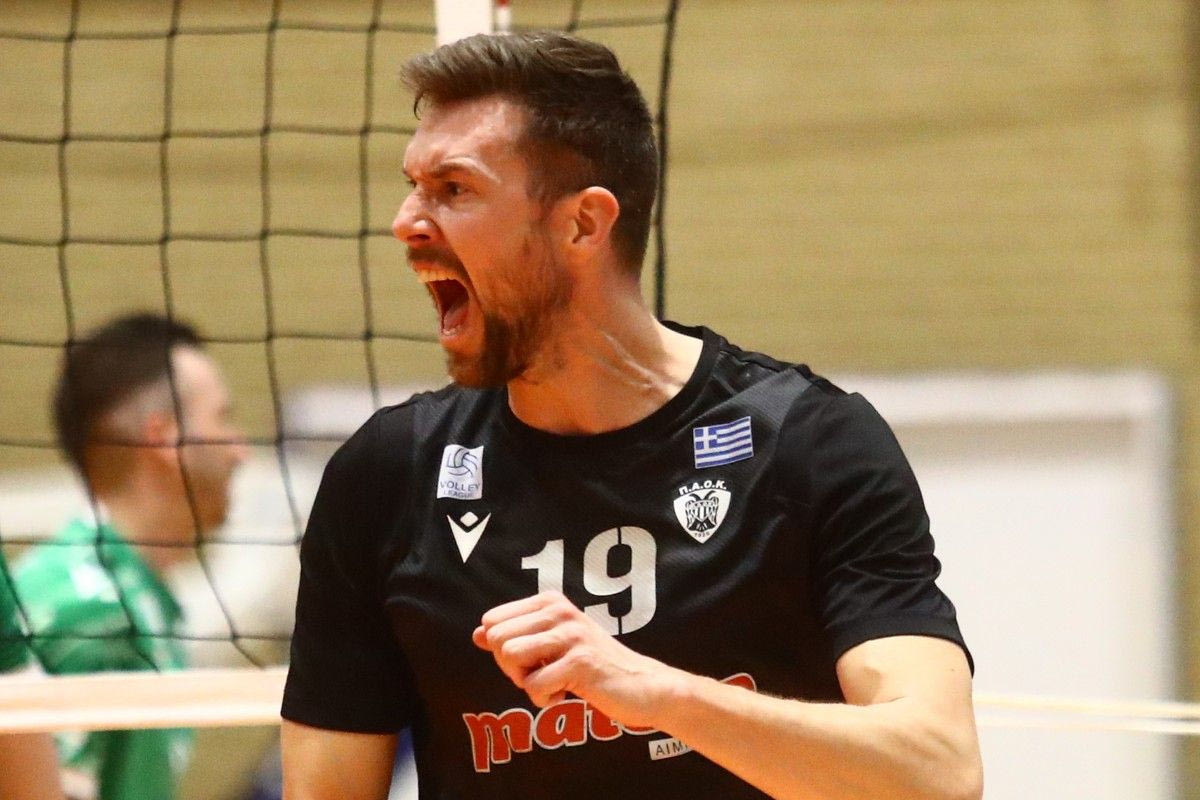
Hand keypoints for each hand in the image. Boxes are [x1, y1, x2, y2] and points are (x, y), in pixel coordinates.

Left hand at [472, 591, 677, 728]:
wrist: (641, 685)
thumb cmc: (593, 666)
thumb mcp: (552, 645)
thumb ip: (515, 636)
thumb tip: (477, 634)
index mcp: (550, 601)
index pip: (491, 621)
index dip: (504, 648)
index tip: (534, 659)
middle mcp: (559, 610)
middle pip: (498, 640)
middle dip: (512, 667)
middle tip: (544, 673)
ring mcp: (571, 634)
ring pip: (511, 657)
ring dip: (528, 682)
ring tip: (555, 682)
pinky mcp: (580, 662)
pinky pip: (534, 686)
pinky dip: (545, 700)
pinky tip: (568, 693)